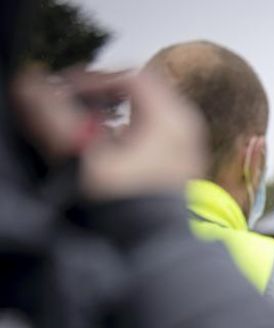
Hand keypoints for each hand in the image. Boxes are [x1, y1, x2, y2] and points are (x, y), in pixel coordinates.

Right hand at [11, 69, 207, 200]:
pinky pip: (152, 134)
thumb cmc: (128, 205)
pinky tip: (103, 151)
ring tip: (82, 127)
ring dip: (111, 114)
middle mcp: (186, 129)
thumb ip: (53, 117)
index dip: (91, 78)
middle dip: (100, 95)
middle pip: (139, 92)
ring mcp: (187, 148)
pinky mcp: (180, 166)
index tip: (63, 91)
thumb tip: (29, 87)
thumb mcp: (83, 156)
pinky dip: (125, 133)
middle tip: (70, 102)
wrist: (154, 247)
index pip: (129, 77)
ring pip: (145, 113)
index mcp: (171, 118)